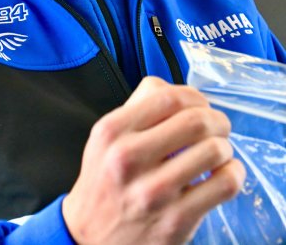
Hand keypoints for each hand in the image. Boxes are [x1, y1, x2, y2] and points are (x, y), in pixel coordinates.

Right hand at [62, 76, 244, 244]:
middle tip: (219, 127)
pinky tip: (225, 173)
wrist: (89, 236)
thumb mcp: (107, 136)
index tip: (201, 105)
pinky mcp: (175, 221)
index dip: (195, 97)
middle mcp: (129, 158)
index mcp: (112, 131)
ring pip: (214, 150)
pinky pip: (223, 185)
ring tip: (218, 152)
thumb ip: (139, 106)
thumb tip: (184, 93)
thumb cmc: (105, 179)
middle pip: (196, 120)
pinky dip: (234, 173)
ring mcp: (153, 192)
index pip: (168, 97)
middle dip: (218, 120)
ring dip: (225, 147)